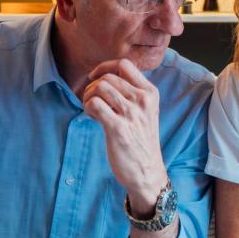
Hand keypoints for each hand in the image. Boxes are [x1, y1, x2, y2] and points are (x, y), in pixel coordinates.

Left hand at [83, 59, 167, 214]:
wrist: (148, 172)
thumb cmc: (142, 142)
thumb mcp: (146, 112)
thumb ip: (133, 94)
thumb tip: (104, 78)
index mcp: (151, 93)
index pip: (124, 65)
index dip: (104, 67)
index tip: (96, 78)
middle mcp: (143, 100)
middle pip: (108, 77)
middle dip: (92, 86)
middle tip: (91, 100)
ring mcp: (131, 114)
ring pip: (100, 87)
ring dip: (88, 97)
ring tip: (92, 110)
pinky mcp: (118, 128)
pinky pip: (94, 104)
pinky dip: (88, 108)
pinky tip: (93, 118)